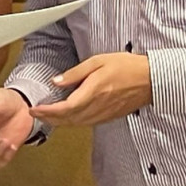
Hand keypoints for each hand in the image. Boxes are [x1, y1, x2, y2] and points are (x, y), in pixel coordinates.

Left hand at [29, 53, 151, 127]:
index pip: (64, 108)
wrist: (151, 80)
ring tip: (46, 116)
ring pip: (75, 124)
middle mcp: (97, 107)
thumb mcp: (98, 61)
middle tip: (35, 114)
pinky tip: (66, 117)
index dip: (47, 112)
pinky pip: (85, 123)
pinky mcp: (108, 117)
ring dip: (59, 122)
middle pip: (67, 120)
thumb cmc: (127, 67)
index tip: (35, 109)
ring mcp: (103, 115)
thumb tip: (56, 81)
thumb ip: (75, 73)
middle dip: (48, 119)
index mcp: (93, 92)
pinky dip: (72, 122)